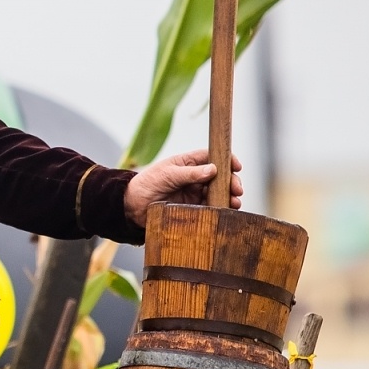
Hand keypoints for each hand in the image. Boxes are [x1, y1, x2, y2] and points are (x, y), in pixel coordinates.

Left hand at [123, 149, 243, 225]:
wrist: (132, 206)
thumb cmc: (146, 184)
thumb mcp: (167, 174)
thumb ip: (190, 173)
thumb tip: (213, 169)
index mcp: (187, 162)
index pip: (212, 157)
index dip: (226, 160)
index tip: (237, 166)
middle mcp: (194, 176)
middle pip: (219, 176)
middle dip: (231, 181)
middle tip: (237, 189)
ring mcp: (194, 192)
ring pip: (218, 192)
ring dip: (229, 196)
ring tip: (235, 202)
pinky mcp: (192, 208)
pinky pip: (210, 206)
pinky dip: (220, 208)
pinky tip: (227, 211)